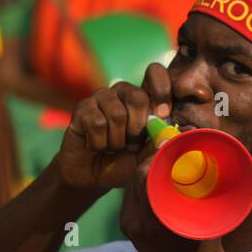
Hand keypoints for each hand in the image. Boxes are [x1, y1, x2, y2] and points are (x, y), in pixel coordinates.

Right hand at [56, 63, 171, 189]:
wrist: (93, 176)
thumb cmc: (125, 163)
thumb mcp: (148, 155)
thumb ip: (160, 141)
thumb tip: (170, 132)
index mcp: (144, 99)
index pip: (155, 74)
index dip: (162, 89)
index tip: (164, 114)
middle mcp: (122, 93)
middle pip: (137, 97)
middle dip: (137, 130)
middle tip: (131, 146)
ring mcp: (101, 98)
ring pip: (117, 114)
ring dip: (117, 141)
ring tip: (112, 148)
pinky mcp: (82, 108)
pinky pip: (97, 123)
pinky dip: (99, 143)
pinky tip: (95, 146)